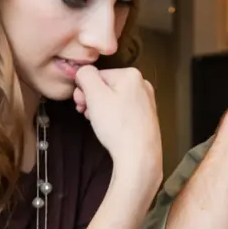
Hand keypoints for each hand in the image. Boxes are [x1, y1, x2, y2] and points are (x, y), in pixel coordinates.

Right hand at [72, 65, 161, 193]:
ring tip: (98, 123)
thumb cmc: (117, 127)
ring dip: (100, 109)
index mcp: (131, 74)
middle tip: (87, 115)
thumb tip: (83, 71)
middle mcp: (142, 85)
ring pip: (113, 99)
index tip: (81, 105)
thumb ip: (85, 75)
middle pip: (106, 86)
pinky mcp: (146, 117)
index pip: (97, 75)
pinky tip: (110, 129)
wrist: (139, 157)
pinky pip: (123, 111)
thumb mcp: (95, 95)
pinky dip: (113, 117)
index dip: (85, 90)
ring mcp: (146, 102)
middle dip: (92, 100)